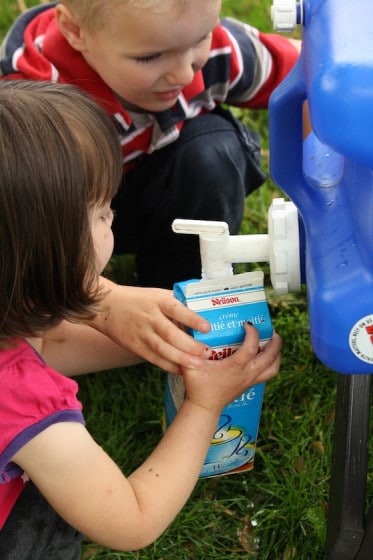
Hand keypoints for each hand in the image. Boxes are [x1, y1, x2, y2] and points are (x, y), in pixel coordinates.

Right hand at [89, 278, 211, 373]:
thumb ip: (176, 303)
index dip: (192, 319)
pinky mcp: (135, 346)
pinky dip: (168, 366)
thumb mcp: (157, 294)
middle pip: (171, 334)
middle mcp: (150, 318)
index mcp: (158, 301)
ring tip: (198, 365)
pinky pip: (154, 358)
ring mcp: (142, 334)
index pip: (177, 310)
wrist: (107, 306)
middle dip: (190, 346)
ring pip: (163, 349)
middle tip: (207, 352)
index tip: (207, 328)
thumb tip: (200, 309)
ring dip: (181, 359)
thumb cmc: (138, 299)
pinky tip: (181, 370)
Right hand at [182, 323, 281, 413]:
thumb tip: (192, 332)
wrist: (205, 408)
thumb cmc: (198, 387)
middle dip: (275, 342)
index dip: (252, 333)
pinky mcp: (250, 384)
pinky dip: (272, 363)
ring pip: (273, 368)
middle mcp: (247, 374)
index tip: (247, 323)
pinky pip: (269, 374)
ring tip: (274, 342)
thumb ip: (190, 350)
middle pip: (270, 357)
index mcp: (235, 367)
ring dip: (277, 354)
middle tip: (272, 330)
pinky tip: (265, 355)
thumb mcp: (190, 366)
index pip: (251, 347)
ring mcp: (250, 380)